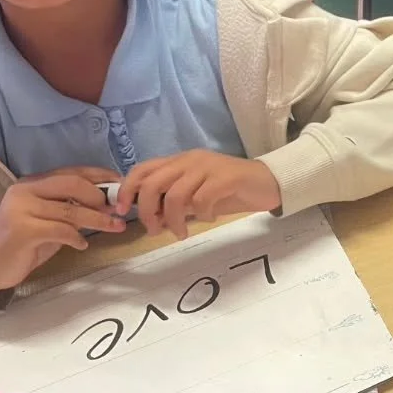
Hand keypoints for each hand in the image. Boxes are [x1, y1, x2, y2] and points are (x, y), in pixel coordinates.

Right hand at [0, 167, 124, 297]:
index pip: (72, 172)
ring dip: (98, 220)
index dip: (100, 177)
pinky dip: (77, 237)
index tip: (121, 185)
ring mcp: (21, 209)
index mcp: (33, 183)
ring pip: (71, 209)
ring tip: (115, 227)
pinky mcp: (22, 230)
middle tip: (117, 210)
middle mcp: (25, 190)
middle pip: (73, 184)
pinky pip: (61, 230)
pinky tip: (81, 245)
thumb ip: (72, 208)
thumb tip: (109, 204)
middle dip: (100, 197)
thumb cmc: (25, 243)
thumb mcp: (51, 220)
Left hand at [113, 151, 281, 239]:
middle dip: (147, 212)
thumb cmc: (231, 191)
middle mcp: (190, 160)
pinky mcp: (225, 177)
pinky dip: (201, 214)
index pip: (142, 170)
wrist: (269, 182)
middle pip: (152, 184)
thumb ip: (175, 203)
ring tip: (182, 232)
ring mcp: (207, 167)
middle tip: (155, 230)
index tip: (122, 211)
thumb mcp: (197, 196)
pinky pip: (201, 200)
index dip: (127, 190)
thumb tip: (151, 218)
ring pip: (175, 195)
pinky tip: (210, 218)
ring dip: (174, 220)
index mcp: (180, 162)